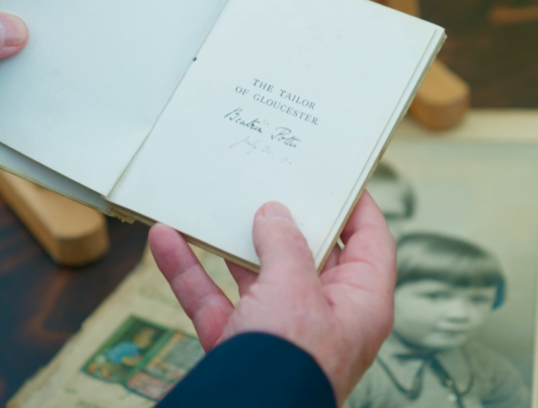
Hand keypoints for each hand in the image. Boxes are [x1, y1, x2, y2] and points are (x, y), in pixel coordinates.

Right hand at [149, 193, 395, 404]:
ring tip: (214, 203)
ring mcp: (278, 330)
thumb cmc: (290, 364)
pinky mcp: (239, 343)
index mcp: (359, 303)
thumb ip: (285, 244)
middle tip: (270, 179)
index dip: (357, 205)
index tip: (336, 174)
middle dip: (283, 219)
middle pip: (308, 254)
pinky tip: (167, 239)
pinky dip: (190, 272)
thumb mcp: (294, 290)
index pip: (370, 243)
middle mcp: (323, 315)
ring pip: (255, 275)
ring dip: (229, 243)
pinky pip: (214, 298)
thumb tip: (274, 214)